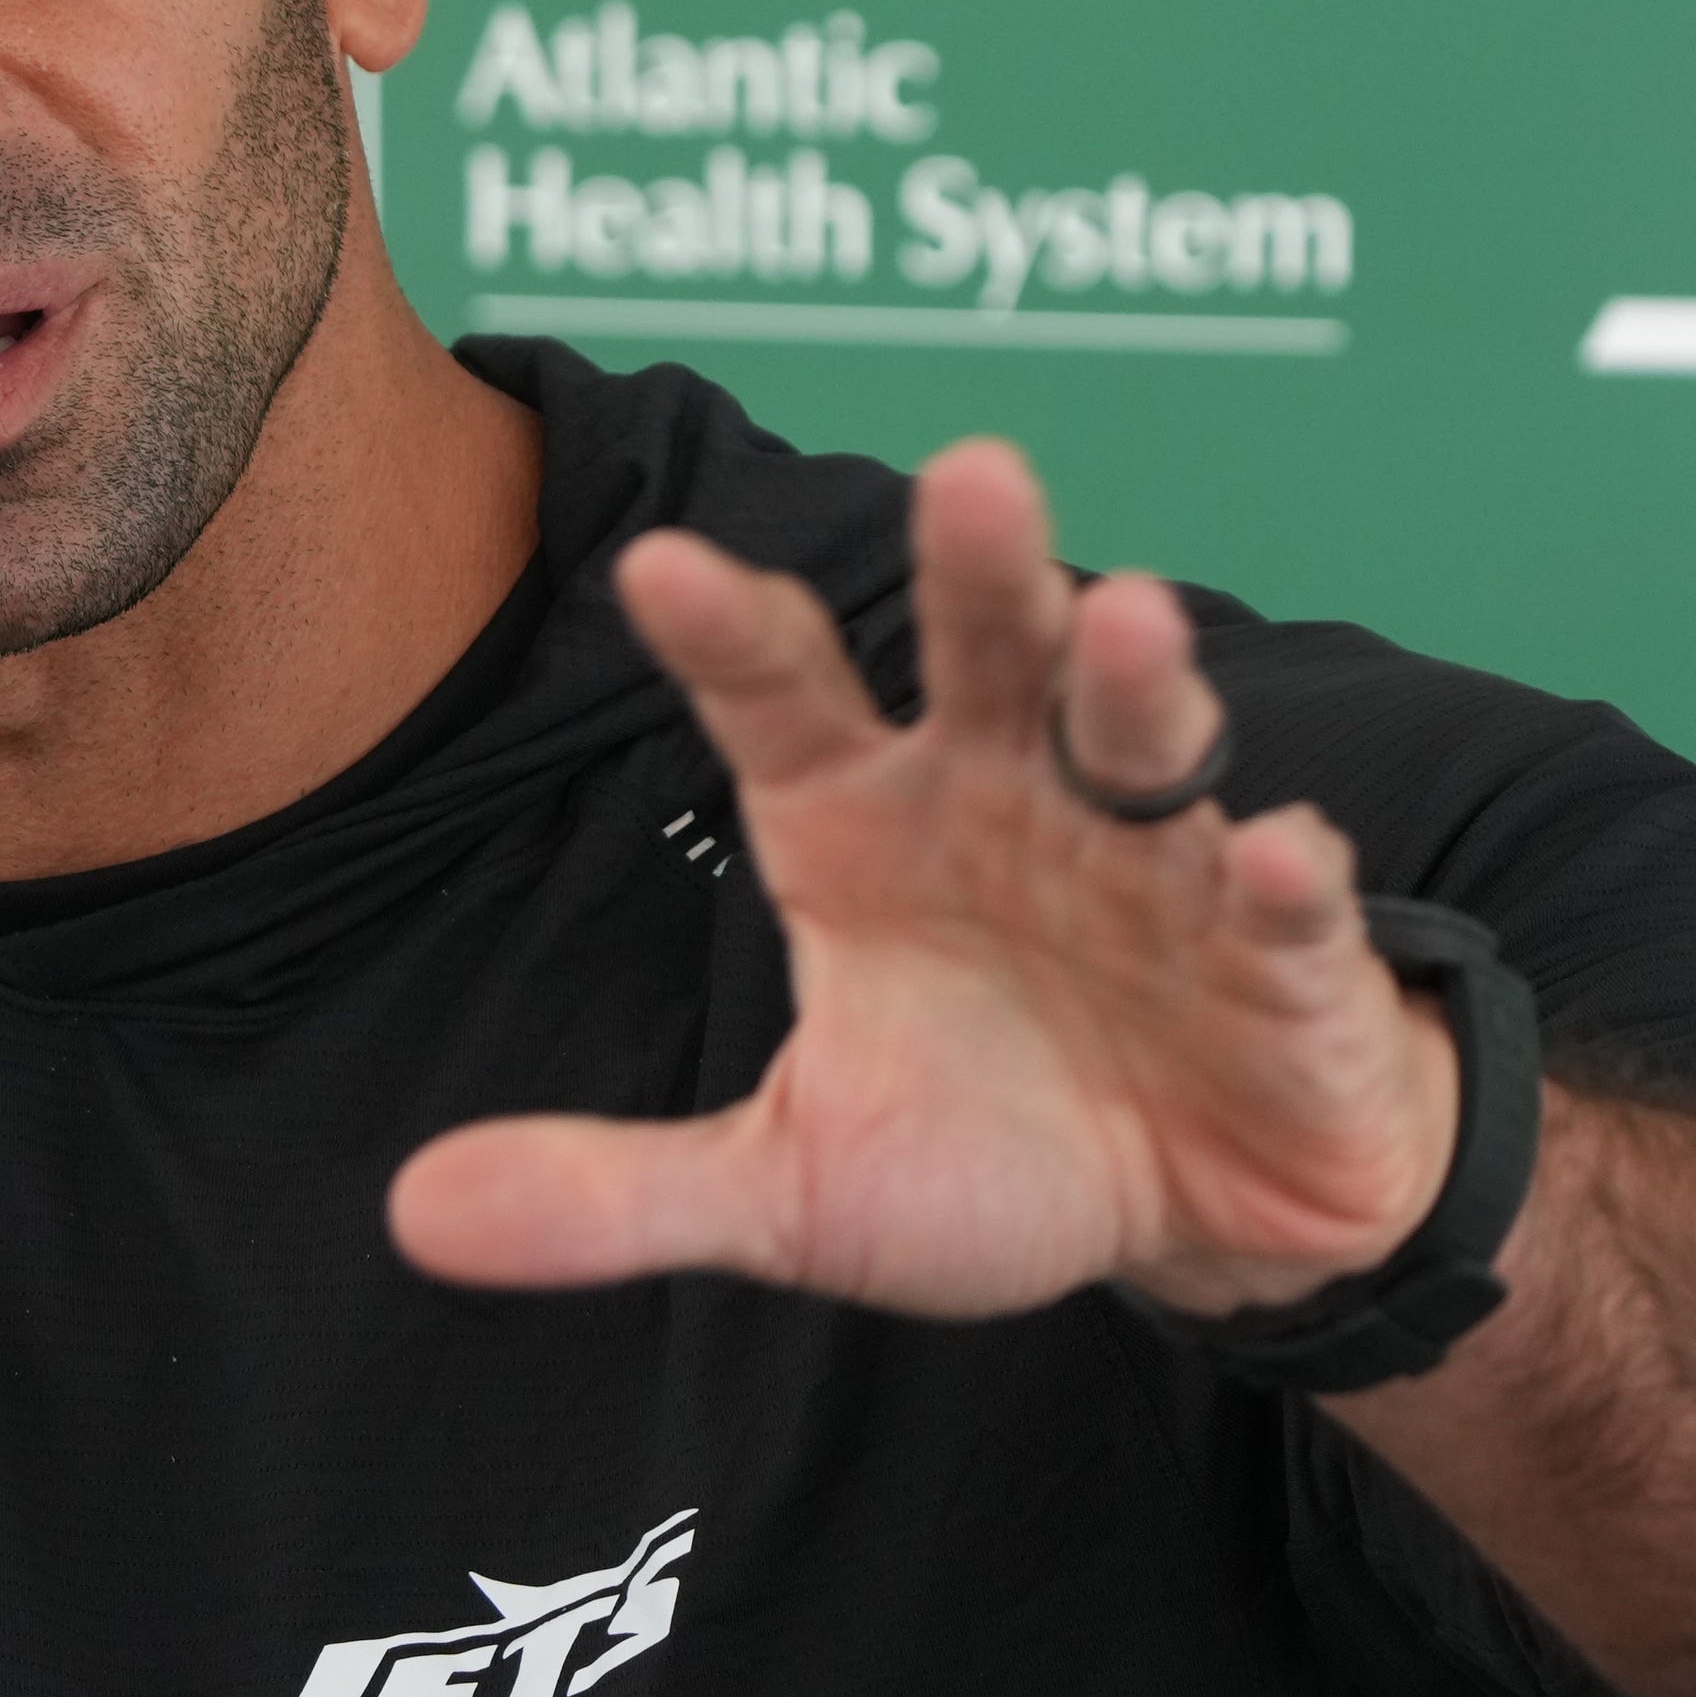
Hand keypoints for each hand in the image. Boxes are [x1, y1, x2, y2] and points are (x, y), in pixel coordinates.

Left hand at [388, 441, 1458, 1319]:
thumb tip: (415, 1215)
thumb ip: (620, 1187)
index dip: (729, 636)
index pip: (782, 701)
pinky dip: (1278, 876)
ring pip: (1138, 740)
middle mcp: (1003, 801)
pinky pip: (1280, 900)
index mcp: (861, 826)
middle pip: (986, 655)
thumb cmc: (990, 1153)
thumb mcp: (790, 1186)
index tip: (661, 567)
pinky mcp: (1276, 949)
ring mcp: (1148, 862)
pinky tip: (1268, 853)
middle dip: (980, 569)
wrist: (1199, 1222)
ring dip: (1134, 679)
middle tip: (973, 474)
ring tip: (1124, 617)